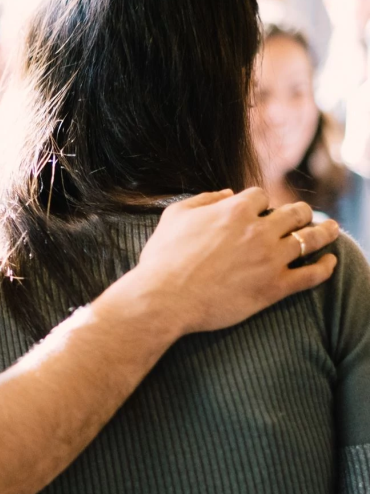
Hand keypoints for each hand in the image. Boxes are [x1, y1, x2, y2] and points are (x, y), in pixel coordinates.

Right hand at [128, 188, 339, 334]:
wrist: (164, 299)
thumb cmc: (163, 258)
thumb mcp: (174, 216)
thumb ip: (202, 199)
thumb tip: (225, 194)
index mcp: (235, 209)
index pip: (260, 197)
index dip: (260, 204)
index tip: (258, 212)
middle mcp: (259, 229)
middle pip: (295, 212)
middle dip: (299, 213)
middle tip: (303, 218)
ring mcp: (271, 258)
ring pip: (311, 238)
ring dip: (324, 232)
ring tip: (331, 230)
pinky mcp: (275, 286)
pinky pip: (312, 275)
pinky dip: (325, 267)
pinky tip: (330, 262)